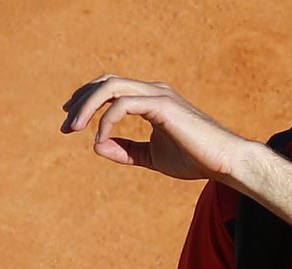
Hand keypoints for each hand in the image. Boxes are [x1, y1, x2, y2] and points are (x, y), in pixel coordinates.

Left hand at [60, 74, 250, 181]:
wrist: (225, 162)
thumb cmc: (195, 159)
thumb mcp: (152, 157)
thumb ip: (126, 150)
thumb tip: (96, 146)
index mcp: (151, 99)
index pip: (111, 88)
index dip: (87, 102)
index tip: (71, 123)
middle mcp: (153, 91)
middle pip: (106, 82)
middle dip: (81, 100)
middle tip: (66, 125)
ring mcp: (158, 95)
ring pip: (111, 87)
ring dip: (87, 106)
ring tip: (74, 128)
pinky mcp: (162, 105)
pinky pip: (123, 105)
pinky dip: (107, 121)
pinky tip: (101, 138)